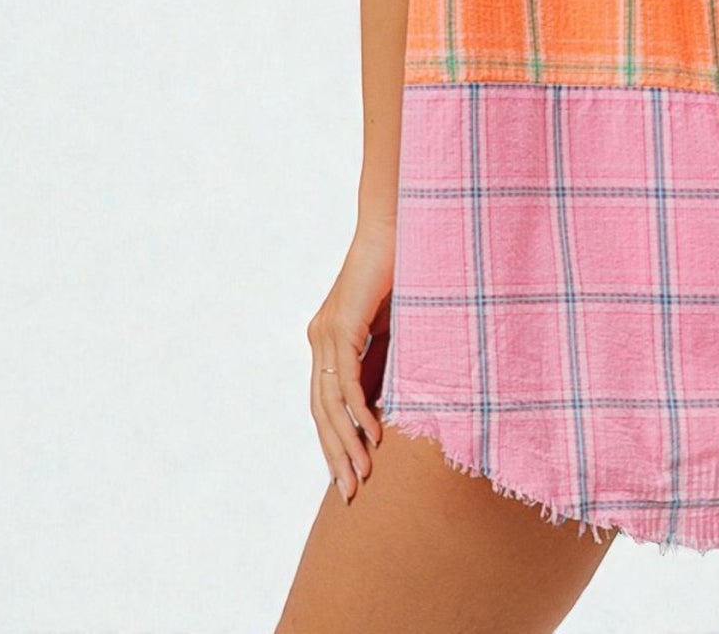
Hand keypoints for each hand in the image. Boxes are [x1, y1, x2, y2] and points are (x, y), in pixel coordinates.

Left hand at [306, 219, 395, 502]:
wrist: (395, 226)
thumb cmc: (399, 273)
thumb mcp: (391, 331)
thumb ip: (382, 364)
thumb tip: (382, 407)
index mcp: (327, 342)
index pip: (324, 405)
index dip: (334, 442)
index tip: (348, 476)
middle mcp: (319, 340)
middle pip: (320, 412)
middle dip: (335, 455)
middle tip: (350, 492)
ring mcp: (326, 333)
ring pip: (329, 403)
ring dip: (345, 442)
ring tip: (360, 475)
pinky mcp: (342, 325)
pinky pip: (346, 379)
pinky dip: (357, 410)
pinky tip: (372, 434)